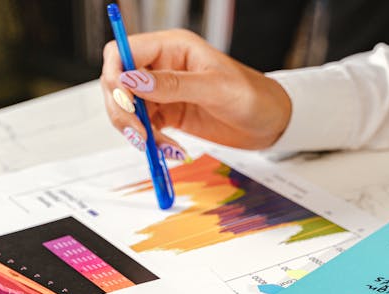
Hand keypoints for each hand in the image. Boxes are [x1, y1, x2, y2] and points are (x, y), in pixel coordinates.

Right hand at [100, 29, 291, 155]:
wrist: (271, 123)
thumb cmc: (253, 96)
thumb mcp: (215, 88)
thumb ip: (174, 84)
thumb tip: (132, 80)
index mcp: (172, 47)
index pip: (123, 52)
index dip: (116, 76)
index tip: (126, 102)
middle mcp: (162, 67)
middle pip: (118, 83)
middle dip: (123, 110)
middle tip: (141, 134)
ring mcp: (163, 92)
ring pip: (128, 108)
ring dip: (136, 130)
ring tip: (158, 147)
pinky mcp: (169, 115)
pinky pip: (145, 127)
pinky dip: (151, 141)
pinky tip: (170, 151)